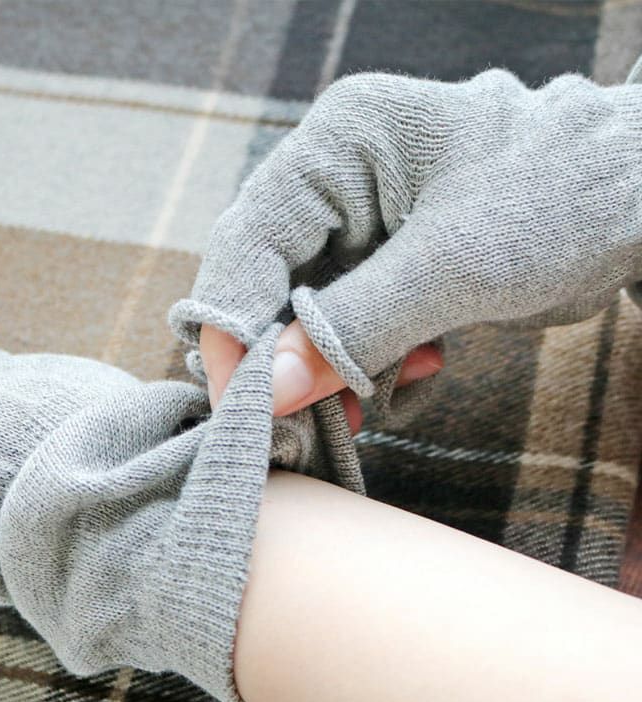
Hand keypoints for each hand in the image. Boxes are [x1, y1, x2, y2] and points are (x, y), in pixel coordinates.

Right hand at [172, 68, 641, 427]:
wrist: (640, 200)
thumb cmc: (565, 197)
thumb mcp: (455, 265)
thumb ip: (355, 328)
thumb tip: (270, 392)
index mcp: (338, 145)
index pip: (248, 240)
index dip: (233, 326)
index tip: (245, 406)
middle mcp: (336, 183)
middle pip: (265, 285)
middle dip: (285, 360)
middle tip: (305, 423)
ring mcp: (359, 230)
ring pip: (302, 320)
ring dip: (334, 373)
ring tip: (377, 401)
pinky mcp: (386, 270)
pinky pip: (347, 332)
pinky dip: (372, 369)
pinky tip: (423, 370)